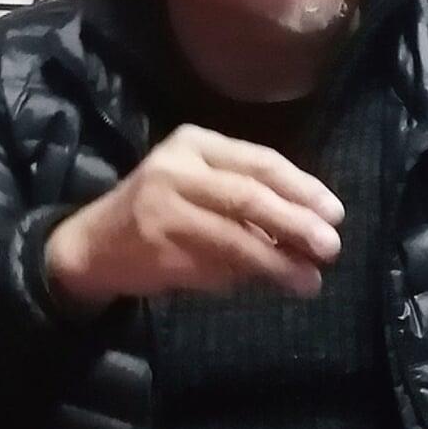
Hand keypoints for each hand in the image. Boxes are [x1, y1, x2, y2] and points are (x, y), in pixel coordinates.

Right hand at [44, 124, 344, 312]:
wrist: (93, 244)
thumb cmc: (160, 208)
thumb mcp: (200, 184)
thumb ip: (248, 197)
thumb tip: (313, 224)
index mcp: (194, 143)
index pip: (260, 161)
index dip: (302, 188)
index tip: (335, 213)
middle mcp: (177, 168)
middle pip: (250, 195)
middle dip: (296, 223)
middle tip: (331, 247)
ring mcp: (164, 208)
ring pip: (235, 236)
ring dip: (278, 262)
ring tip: (309, 280)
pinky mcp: (158, 248)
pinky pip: (215, 266)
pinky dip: (246, 278)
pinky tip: (268, 285)